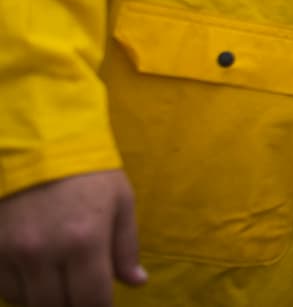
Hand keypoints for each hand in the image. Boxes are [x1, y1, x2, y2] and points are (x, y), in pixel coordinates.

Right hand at [0, 170, 147, 305]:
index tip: (102, 304)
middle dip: (74, 306)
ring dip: (47, 299)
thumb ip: (126, 248)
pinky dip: (22, 290)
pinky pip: (5, 289)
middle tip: (82, 294)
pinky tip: (37, 276)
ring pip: (29, 302)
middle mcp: (45, 253)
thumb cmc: (89, 173)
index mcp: (84, 242)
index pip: (92, 301)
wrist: (39, 144)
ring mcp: (13, 253)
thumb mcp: (121, 202)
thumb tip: (137, 282)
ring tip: (61, 282)